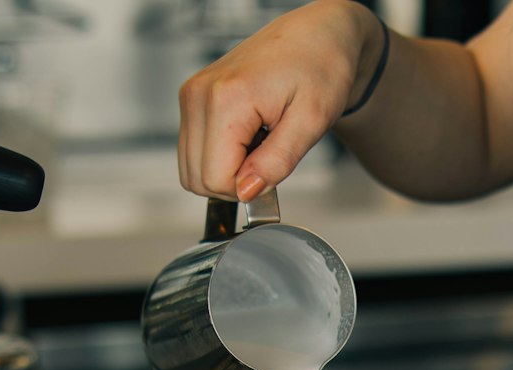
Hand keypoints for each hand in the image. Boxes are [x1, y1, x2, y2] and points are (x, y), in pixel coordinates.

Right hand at [178, 0, 384, 201]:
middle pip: (197, 178)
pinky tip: (248, 136)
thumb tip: (247, 192)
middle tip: (269, 157)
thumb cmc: (321, 67)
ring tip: (260, 143)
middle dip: (235, 182)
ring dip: (227, 170)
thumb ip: (277, 161)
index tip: (274, 168)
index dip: (247, 187)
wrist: (318, 35)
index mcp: (226, 98)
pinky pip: (194, 150)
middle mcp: (199, 94)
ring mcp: (192, 94)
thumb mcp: (311, 122)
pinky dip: (221, 155)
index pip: (215, 178)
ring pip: (191, 169)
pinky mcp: (193, 97)